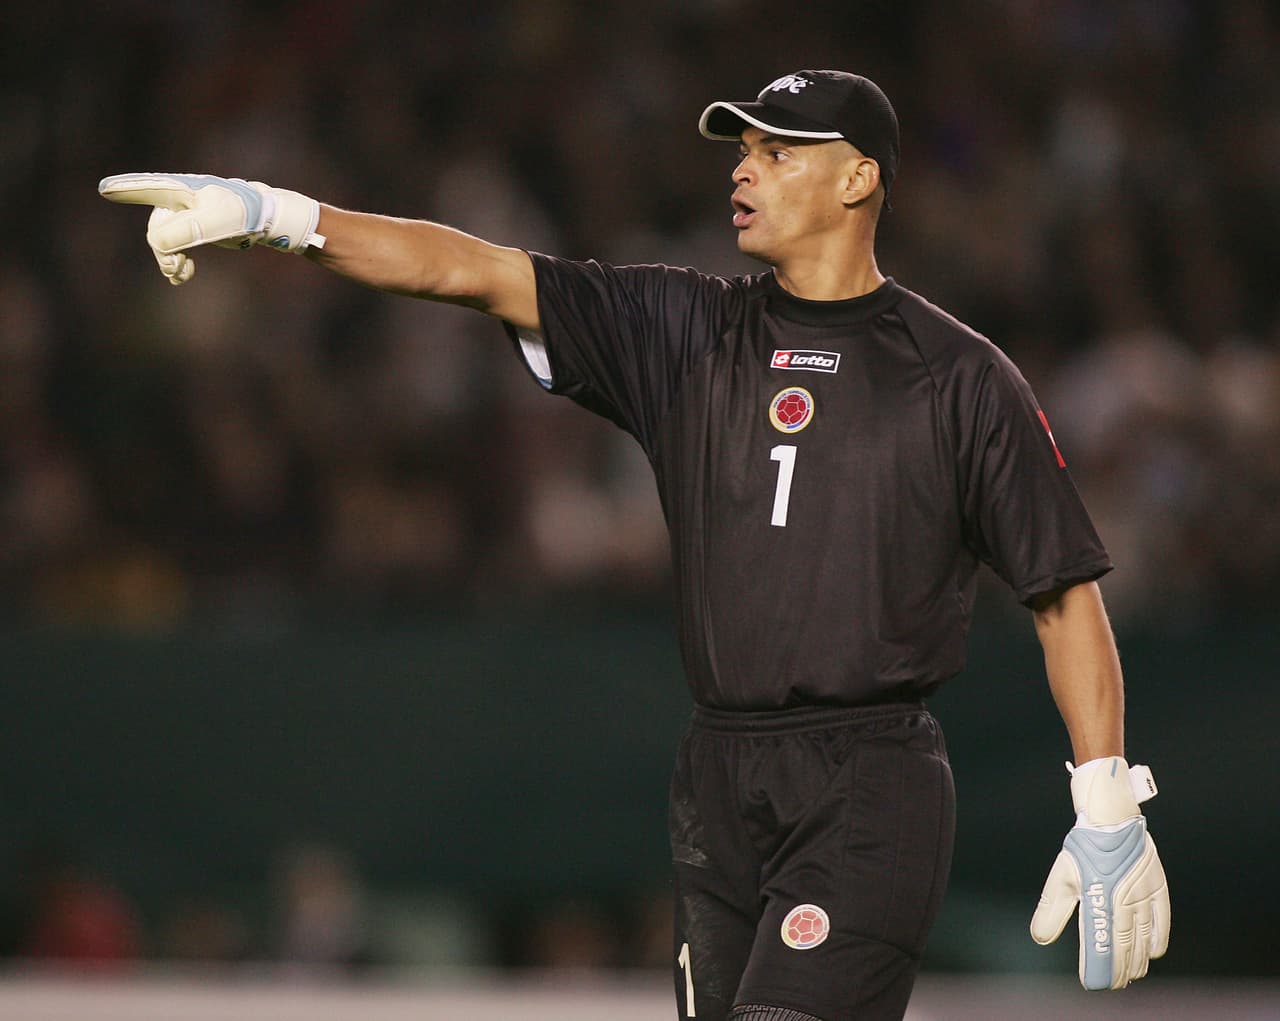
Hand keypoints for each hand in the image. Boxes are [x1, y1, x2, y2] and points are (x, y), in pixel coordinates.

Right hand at [98, 173, 323, 284]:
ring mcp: (183, 215)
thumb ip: (187, 230)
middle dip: (163, 251)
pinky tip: (183, 276)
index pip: (147, 188)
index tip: (105, 188)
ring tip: (183, 274)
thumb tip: (160, 245)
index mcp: (180, 189)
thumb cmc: (244, 213)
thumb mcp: (218, 222)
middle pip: (156, 228)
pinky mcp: (192, 229)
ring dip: (169, 261)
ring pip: (163, 242)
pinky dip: (176, 264)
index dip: (126, 189)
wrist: (265, 219)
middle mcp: (177, 199)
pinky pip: (173, 249)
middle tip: (179, 267)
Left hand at [1030, 756, 1169, 989]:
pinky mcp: (1157, 887)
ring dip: (1138, 959)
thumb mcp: (1061, 878)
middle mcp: (1124, 902)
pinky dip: (1158, 938)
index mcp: (1099, 901)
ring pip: (1143, 938)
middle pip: (1124, 946)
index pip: (1100, 945)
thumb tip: (1040, 937)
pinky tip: (1153, 952)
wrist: (1110, 817)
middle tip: (1113, 983)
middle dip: (1119, 969)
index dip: (1098, 967)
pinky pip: (1161, 920)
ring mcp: (1144, 896)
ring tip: (1132, 974)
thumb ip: (1052, 910)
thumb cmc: (1084, 847)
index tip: (1092, 983)